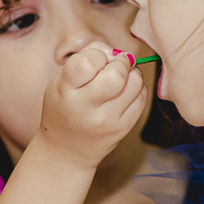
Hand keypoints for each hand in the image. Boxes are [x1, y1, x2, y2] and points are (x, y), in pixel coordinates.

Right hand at [37, 41, 147, 170]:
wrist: (66, 150)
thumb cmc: (64, 106)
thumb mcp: (61, 80)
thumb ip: (86, 56)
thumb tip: (117, 53)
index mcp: (65, 90)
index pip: (89, 62)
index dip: (99, 54)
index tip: (97, 60)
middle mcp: (85, 107)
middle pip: (117, 76)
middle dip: (122, 62)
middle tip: (116, 65)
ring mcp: (107, 120)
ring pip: (135, 84)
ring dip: (132, 73)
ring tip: (122, 77)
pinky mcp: (123, 128)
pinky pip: (142, 98)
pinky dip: (138, 88)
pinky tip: (126, 91)